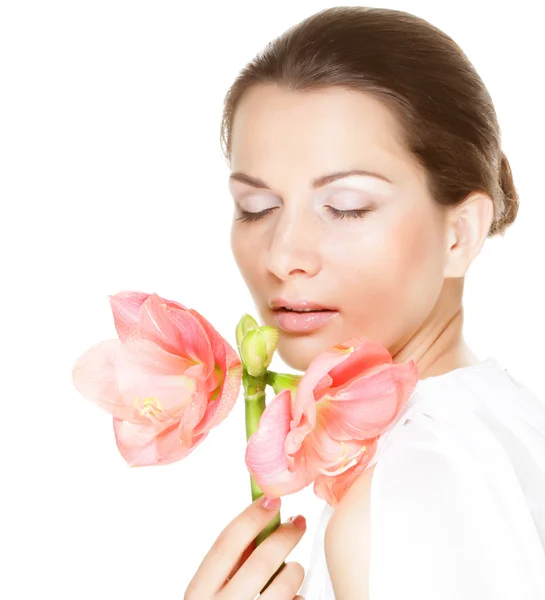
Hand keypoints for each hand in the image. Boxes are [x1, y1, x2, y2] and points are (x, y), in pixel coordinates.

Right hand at [184, 495, 306, 598]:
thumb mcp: (211, 592)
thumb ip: (230, 562)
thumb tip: (261, 518)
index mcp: (199, 593)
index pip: (227, 542)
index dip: (252, 516)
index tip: (273, 500)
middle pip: (262, 560)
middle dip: (285, 535)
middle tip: (297, 522)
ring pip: (285, 584)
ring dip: (294, 569)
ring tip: (293, 568)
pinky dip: (298, 596)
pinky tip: (292, 597)